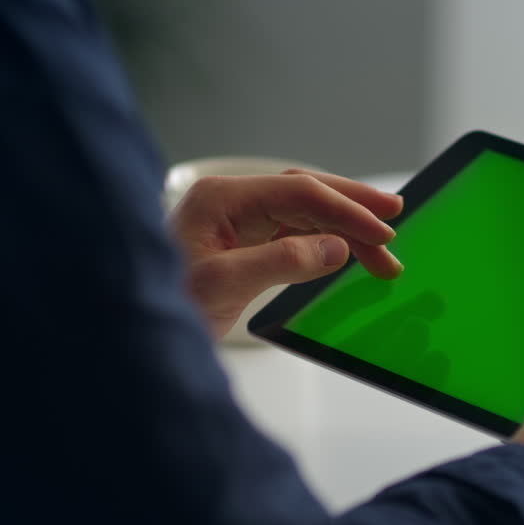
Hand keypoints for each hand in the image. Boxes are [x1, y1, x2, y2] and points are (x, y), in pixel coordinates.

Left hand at [169, 169, 403, 337]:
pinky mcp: (242, 245)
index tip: (382, 232)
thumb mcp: (224, 285)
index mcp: (222, 199)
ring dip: (345, 231)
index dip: (346, 211)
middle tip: (395, 218)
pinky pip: (294, 235)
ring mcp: (236, 223)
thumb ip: (283, 261)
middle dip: (353, 207)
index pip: (299, 193)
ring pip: (304, 215)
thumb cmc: (163, 304)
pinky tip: (348, 254)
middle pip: (306, 193)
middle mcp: (230, 202)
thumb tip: (335, 247)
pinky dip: (326, 244)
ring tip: (383, 255)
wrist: (128, 331)